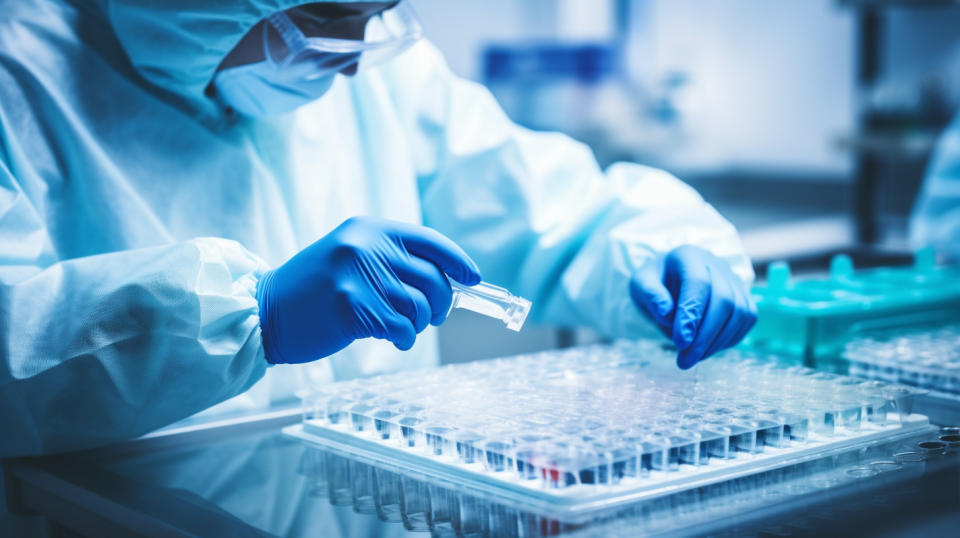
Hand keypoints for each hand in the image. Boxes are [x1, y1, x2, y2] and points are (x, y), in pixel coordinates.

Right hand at [256, 217, 480, 363]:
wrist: (266, 313)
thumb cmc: (315, 292)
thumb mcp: (352, 259)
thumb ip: (392, 262)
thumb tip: (449, 282)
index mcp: (368, 228)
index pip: (428, 241)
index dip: (457, 261)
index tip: (473, 278)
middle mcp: (364, 245)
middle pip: (431, 277)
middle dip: (440, 302)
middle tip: (431, 317)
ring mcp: (357, 274)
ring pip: (418, 305)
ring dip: (418, 324)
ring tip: (401, 327)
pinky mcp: (351, 306)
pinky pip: (400, 327)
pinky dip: (403, 338)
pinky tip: (391, 338)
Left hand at [629, 245, 755, 368]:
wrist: (671, 280)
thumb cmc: (655, 284)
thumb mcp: (640, 284)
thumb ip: (649, 295)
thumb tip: (665, 312)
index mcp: (689, 256)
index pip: (698, 283)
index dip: (692, 314)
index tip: (680, 342)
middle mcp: (716, 265)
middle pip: (724, 300)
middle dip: (705, 336)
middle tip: (685, 360)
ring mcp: (734, 280)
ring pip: (740, 312)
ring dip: (718, 342)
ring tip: (693, 358)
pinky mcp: (743, 297)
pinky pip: (747, 320)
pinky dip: (729, 339)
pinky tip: (707, 350)